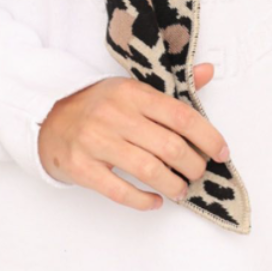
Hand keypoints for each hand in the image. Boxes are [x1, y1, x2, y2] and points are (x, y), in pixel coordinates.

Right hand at [37, 62, 228, 210]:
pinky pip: (118, 190)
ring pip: (148, 169)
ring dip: (173, 185)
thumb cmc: (100, 104)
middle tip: (199, 172)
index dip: (207, 136)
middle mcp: (116, 115)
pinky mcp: (81, 167)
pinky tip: (155, 201)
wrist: (49, 116)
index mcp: (133, 93)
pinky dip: (142, 200)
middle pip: (169, 146)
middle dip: (193, 165)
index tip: (222, 151)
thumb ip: (174, 87)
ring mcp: (96, 141)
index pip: (181, 115)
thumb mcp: (134, 87)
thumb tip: (209, 71)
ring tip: (181, 189)